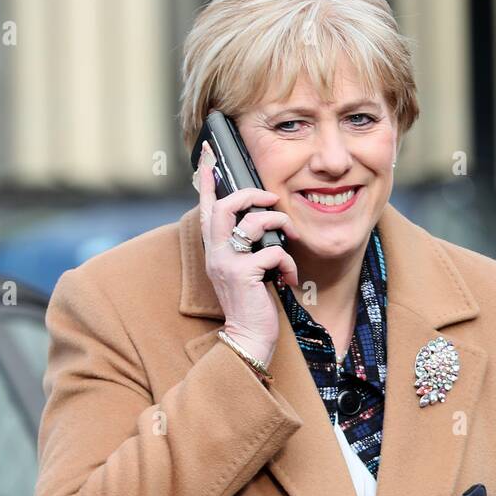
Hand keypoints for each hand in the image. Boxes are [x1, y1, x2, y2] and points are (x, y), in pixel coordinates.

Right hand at [197, 141, 299, 363]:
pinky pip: (272, 252)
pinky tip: (288, 278)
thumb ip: (247, 248)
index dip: (207, 180)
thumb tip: (264, 223)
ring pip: (251, 223)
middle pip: (225, 206)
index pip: (206, 208)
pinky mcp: (244, 275)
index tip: (209, 155)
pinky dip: (287, 262)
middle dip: (251, 195)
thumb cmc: (251, 305)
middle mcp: (215, 254)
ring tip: (289, 236)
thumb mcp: (245, 271)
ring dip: (278, 223)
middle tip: (271, 199)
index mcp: (214, 250)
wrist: (248, 339)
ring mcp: (227, 264)